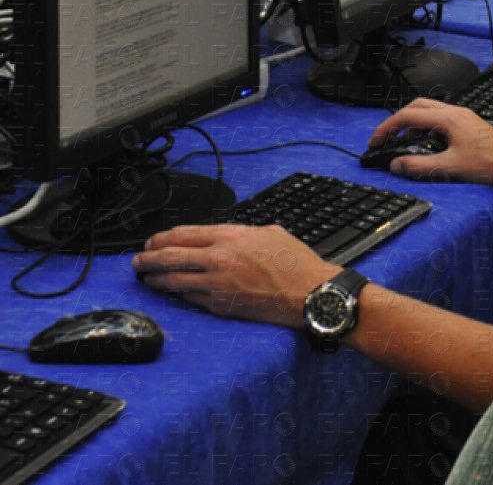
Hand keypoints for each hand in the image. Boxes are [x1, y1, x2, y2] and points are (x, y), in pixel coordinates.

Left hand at [132, 224, 338, 326]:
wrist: (309, 292)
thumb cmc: (296, 263)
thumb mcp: (270, 232)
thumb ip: (242, 233)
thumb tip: (226, 237)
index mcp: (232, 236)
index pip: (184, 234)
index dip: (162, 238)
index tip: (153, 241)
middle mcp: (220, 258)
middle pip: (170, 256)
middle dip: (148, 258)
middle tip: (138, 260)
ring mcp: (218, 284)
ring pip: (174, 280)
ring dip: (155, 278)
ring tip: (146, 278)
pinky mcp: (221, 305)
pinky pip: (190, 298)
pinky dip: (177, 293)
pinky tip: (172, 292)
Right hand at [367, 98, 492, 185]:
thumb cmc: (491, 163)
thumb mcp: (451, 167)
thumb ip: (420, 165)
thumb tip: (396, 165)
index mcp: (448, 118)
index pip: (408, 115)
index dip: (387, 128)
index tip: (376, 141)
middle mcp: (455, 112)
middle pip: (417, 106)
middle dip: (398, 120)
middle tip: (387, 138)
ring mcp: (463, 116)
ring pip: (430, 111)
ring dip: (414, 124)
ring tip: (406, 144)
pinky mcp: (469, 124)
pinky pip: (441, 119)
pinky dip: (428, 128)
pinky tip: (429, 146)